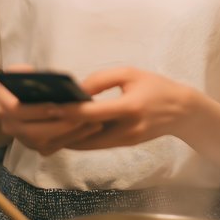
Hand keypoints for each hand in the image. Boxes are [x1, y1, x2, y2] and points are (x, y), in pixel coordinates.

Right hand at [0, 65, 102, 155]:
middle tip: (81, 116)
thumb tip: (37, 75)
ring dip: (70, 134)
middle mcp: (9, 126)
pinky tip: (91, 127)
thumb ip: (24, 72)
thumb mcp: (20, 72)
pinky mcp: (36, 148)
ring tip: (92, 122)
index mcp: (4, 104)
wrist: (16, 100)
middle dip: (58, 125)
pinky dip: (73, 139)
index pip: (17, 111)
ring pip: (46, 143)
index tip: (57, 105)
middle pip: (33, 132)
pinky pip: (55, 148)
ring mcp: (23, 140)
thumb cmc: (23, 82)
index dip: (37, 110)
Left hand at [52, 67, 193, 150]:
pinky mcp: (123, 145)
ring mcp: (125, 141)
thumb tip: (76, 90)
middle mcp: (126, 129)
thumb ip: (102, 79)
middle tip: (38, 123)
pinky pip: (95, 145)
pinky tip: (61, 133)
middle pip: (86, 134)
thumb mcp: (130, 73)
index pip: (94, 113)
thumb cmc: (155, 87)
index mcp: (130, 107)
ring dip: (66, 138)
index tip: (49, 107)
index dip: (70, 112)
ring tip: (43, 129)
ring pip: (88, 145)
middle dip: (60, 130)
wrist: (181, 111)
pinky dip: (78, 140)